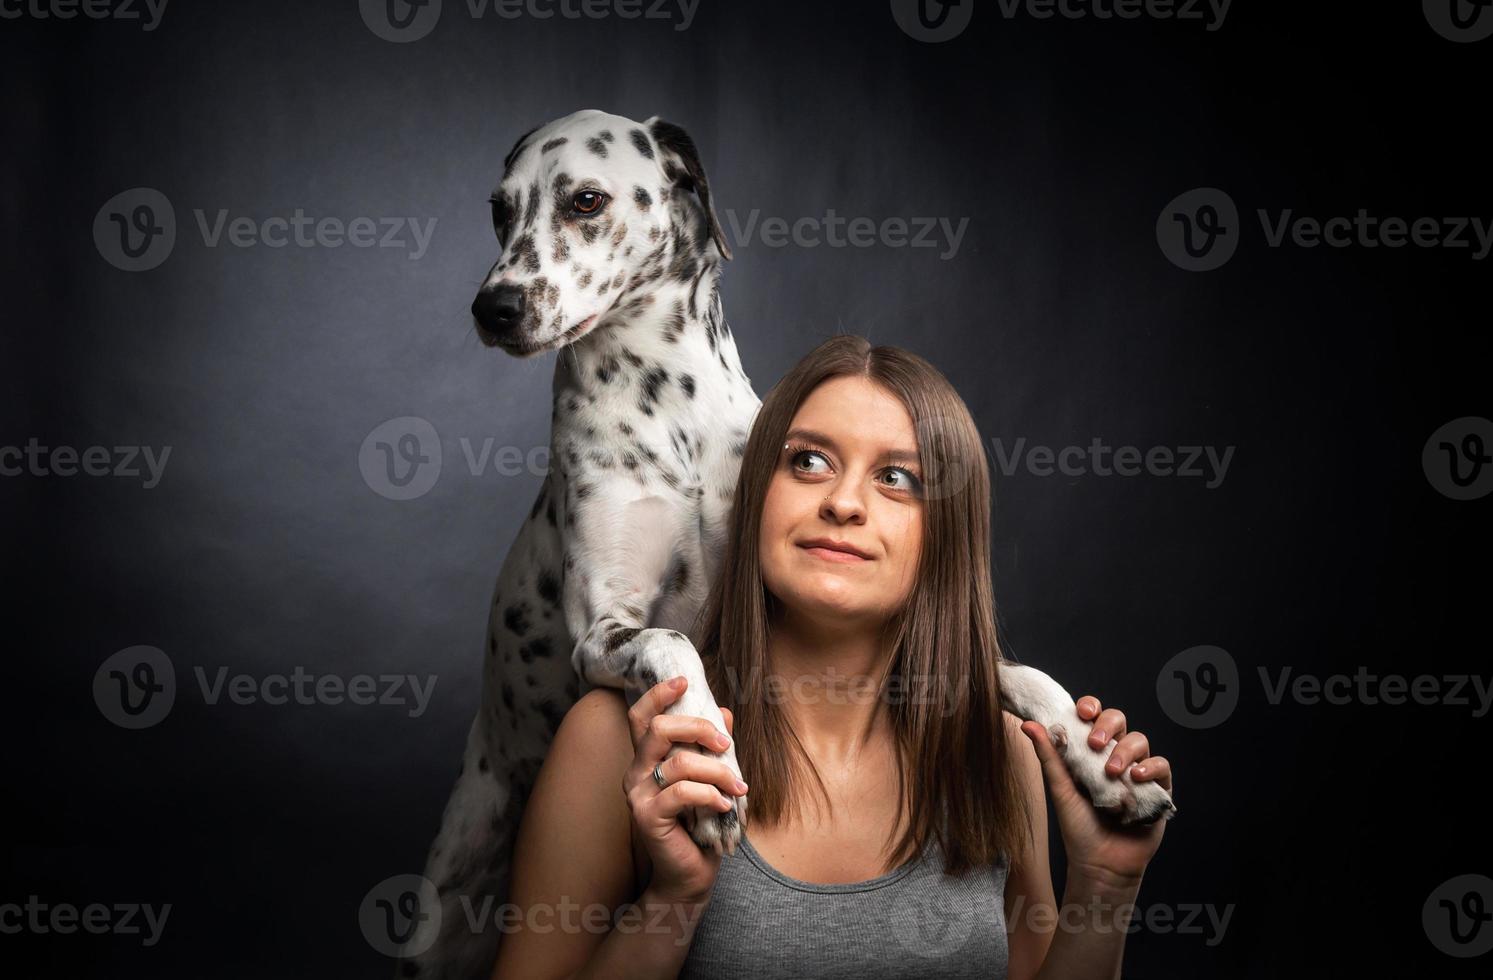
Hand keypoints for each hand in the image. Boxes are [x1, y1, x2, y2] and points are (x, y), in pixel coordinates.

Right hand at [622, 675, 745, 904]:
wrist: (689, 874)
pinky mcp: (647, 817)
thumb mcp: (711, 779)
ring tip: (739, 786)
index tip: (684, 681)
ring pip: (678, 761)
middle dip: (697, 728)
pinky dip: (711, 794)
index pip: (641, 716)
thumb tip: (725, 711)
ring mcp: (638, 795)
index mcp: (646, 759)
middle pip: (657, 729)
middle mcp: (635, 772)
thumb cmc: (700, 825)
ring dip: (718, 770)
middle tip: (725, 744)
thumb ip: (713, 747)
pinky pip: (682, 793)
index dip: (658, 694)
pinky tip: (725, 804)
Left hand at [1019, 695, 1172, 885]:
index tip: (1082, 712)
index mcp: (1090, 752)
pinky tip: (1138, 776)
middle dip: (1107, 725)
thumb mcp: (1060, 788)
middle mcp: (1115, 756)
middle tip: (1095, 743)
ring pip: (1140, 740)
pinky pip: (1162, 766)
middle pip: (1119, 720)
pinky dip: (1151, 766)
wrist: (1100, 863)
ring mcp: (1137, 771)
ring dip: (1125, 750)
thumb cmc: (1078, 827)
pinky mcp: (1158, 789)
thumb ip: (1049, 756)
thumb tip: (1028, 724)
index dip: (1091, 707)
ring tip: (1113, 772)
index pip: (1094, 718)